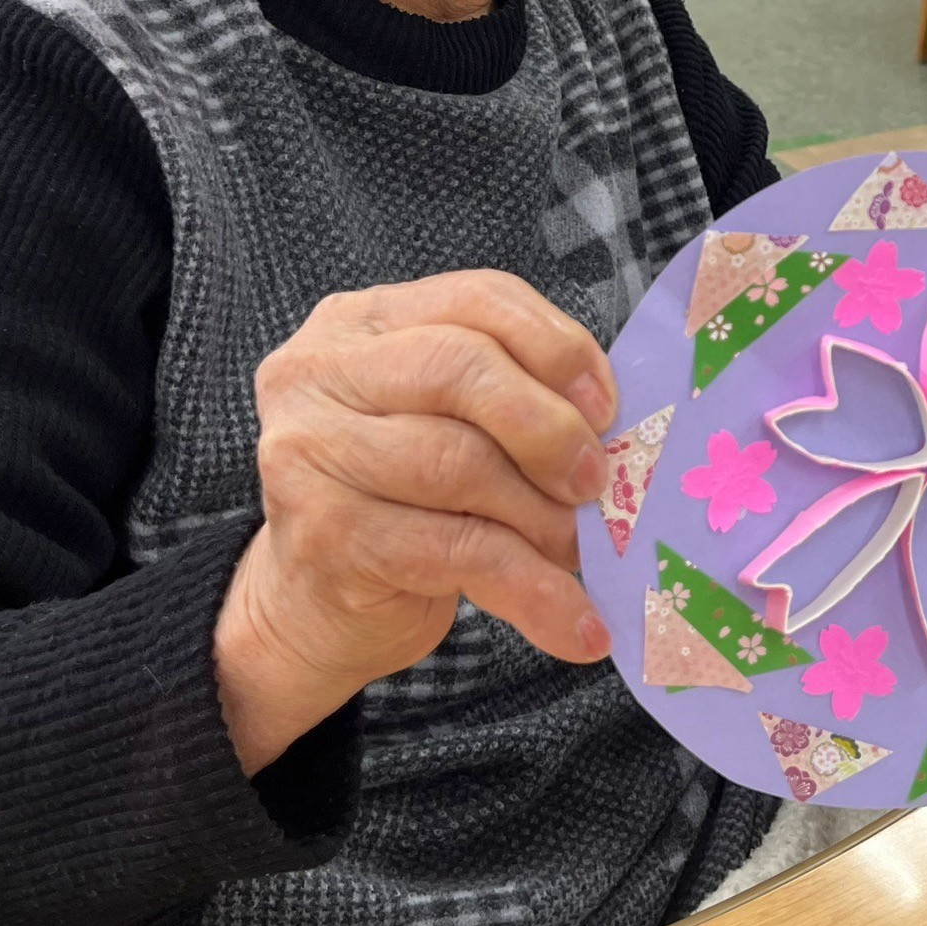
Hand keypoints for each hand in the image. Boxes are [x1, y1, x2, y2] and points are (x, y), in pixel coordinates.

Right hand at [213, 270, 617, 773]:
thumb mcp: (453, 424)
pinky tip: (577, 626)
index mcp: (363, 322)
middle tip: (597, 484)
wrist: (317, 607)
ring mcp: (310, 450)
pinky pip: (455, 551)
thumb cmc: (405, 498)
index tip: (607, 408)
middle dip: (549, 428)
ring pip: (459, 462)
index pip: (478, 299)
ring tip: (580, 551)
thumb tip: (616, 428)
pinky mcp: (323, 533)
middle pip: (462, 369)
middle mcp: (320, 371)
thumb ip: (515, 397)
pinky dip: (533, 592)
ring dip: (542, 517)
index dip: (557, 348)